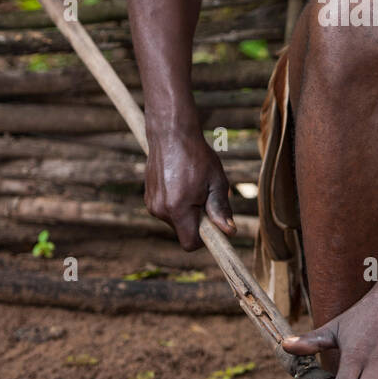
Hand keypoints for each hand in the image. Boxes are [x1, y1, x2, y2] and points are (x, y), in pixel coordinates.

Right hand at [144, 128, 235, 250]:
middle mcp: (160, 210)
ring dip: (186, 210)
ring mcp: (151, 204)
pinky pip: (167, 210)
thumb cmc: (197, 157)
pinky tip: (181, 182)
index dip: (204, 239)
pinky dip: (176, 203)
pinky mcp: (148, 197)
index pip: (190, 243)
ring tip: (192, 186)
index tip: (213, 227)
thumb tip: (229, 232)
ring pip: (175, 220)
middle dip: (196, 221)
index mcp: (178, 209)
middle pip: (183, 232)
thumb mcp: (216, 182)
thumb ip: (221, 210)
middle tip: (205, 195)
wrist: (171, 135)